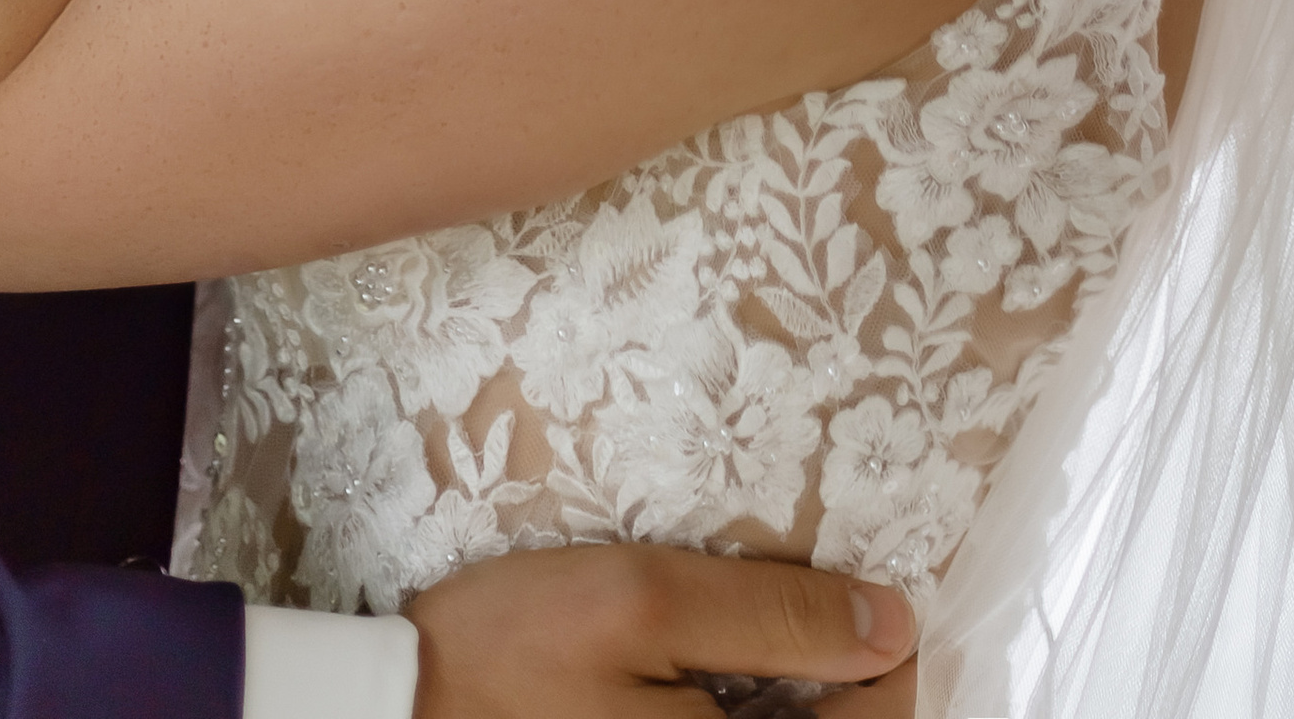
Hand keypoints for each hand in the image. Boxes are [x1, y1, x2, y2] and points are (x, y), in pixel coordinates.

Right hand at [406, 546, 917, 717]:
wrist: (402, 712)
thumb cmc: (515, 652)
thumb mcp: (646, 600)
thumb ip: (774, 613)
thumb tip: (890, 621)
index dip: (885, 645)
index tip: (856, 587)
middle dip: (846, 679)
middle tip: (817, 604)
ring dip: (798, 701)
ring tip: (764, 637)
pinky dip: (741, 713)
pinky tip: (710, 680)